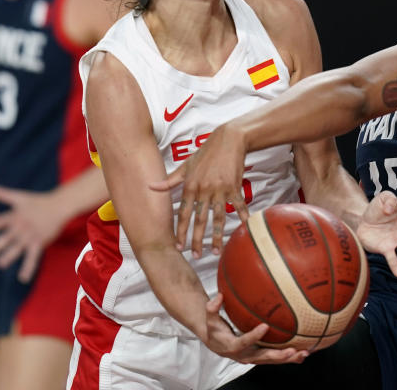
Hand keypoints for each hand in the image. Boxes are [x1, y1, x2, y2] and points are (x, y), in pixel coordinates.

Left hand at [0, 182, 64, 282]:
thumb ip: (2, 194)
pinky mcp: (39, 242)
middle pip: (6, 237)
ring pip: (17, 248)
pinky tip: (22, 278)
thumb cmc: (38, 201)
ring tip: (0, 264)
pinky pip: (32, 258)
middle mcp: (20, 226)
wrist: (59, 205)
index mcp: (14, 216)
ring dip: (9, 257)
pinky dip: (28, 268)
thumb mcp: (19, 197)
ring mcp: (30, 235)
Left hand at [149, 124, 248, 257]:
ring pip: (218, 217)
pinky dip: (242, 216)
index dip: (180, 230)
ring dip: (216, 235)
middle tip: (196, 256)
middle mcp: (204, 190)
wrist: (227, 139)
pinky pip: (238, 205)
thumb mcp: (186, 166)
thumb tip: (150, 186)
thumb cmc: (206, 153)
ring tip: (216, 251)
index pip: (183, 213)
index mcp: (190, 186)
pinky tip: (245, 228)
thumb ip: (170, 180)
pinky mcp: (234, 186)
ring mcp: (219, 189)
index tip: (179, 246)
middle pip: (199, 219)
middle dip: (197, 239)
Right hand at [201, 293, 308, 364]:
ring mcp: (253, 358)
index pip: (243, 342)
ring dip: (288, 358)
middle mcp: (244, 355)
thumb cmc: (214, 329)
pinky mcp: (260, 357)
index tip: (264, 326)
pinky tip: (303, 352)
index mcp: (231, 346)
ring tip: (303, 353)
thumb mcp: (209, 319)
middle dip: (277, 355)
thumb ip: (212, 308)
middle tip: (290, 350)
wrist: (215, 343)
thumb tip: (219, 295)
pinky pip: (275, 358)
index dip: (253, 336)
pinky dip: (289, 356)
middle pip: (262, 357)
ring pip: (271, 360)